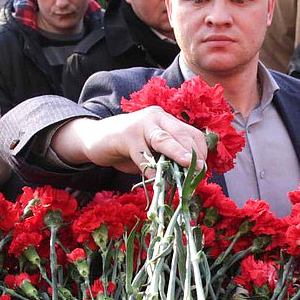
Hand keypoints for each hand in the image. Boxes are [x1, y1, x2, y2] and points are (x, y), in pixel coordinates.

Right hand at [51, 107, 208, 175]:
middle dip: (194, 154)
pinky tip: (158, 182)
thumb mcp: (152, 149)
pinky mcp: (126, 137)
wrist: (95, 138)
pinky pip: (142, 156)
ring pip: (165, 141)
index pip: (192, 132)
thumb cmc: (128, 146)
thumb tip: (190, 175)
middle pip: (182, 135)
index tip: (203, 169)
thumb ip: (168, 156)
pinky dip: (151, 171)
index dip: (201, 151)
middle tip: (200, 171)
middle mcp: (156, 117)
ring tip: (190, 168)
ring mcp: (140, 125)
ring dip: (180, 155)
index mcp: (166, 119)